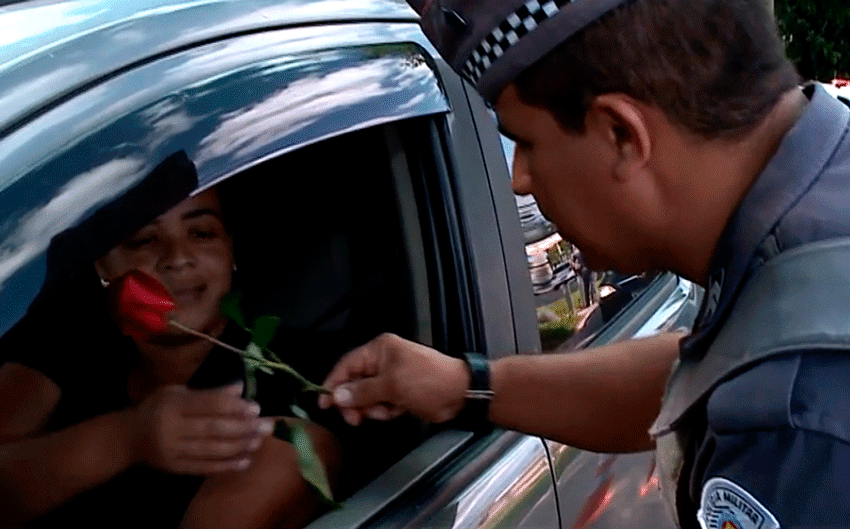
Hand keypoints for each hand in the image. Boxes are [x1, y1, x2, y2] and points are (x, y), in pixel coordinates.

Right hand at [128, 383, 274, 474]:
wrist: (127, 439)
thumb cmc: (157, 408)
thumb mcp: (177, 392)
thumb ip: (208, 392)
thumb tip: (240, 388)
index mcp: (173, 404)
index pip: (208, 405)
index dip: (234, 406)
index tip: (256, 407)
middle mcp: (172, 428)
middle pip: (213, 429)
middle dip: (243, 428)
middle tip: (267, 426)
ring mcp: (173, 451)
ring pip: (211, 450)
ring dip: (239, 446)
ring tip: (259, 441)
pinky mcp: (175, 468)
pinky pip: (204, 468)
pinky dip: (227, 466)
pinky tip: (246, 461)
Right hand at [317, 333, 468, 425]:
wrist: (461, 393)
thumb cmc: (426, 382)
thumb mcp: (392, 386)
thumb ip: (362, 392)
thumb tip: (336, 396)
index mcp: (379, 350)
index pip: (347, 365)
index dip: (334, 383)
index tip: (324, 403)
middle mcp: (382, 361)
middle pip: (355, 383)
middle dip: (355, 402)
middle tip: (355, 420)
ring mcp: (392, 378)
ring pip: (367, 397)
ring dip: (372, 408)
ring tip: (385, 412)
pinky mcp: (400, 394)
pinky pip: (382, 404)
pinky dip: (385, 411)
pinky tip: (396, 412)